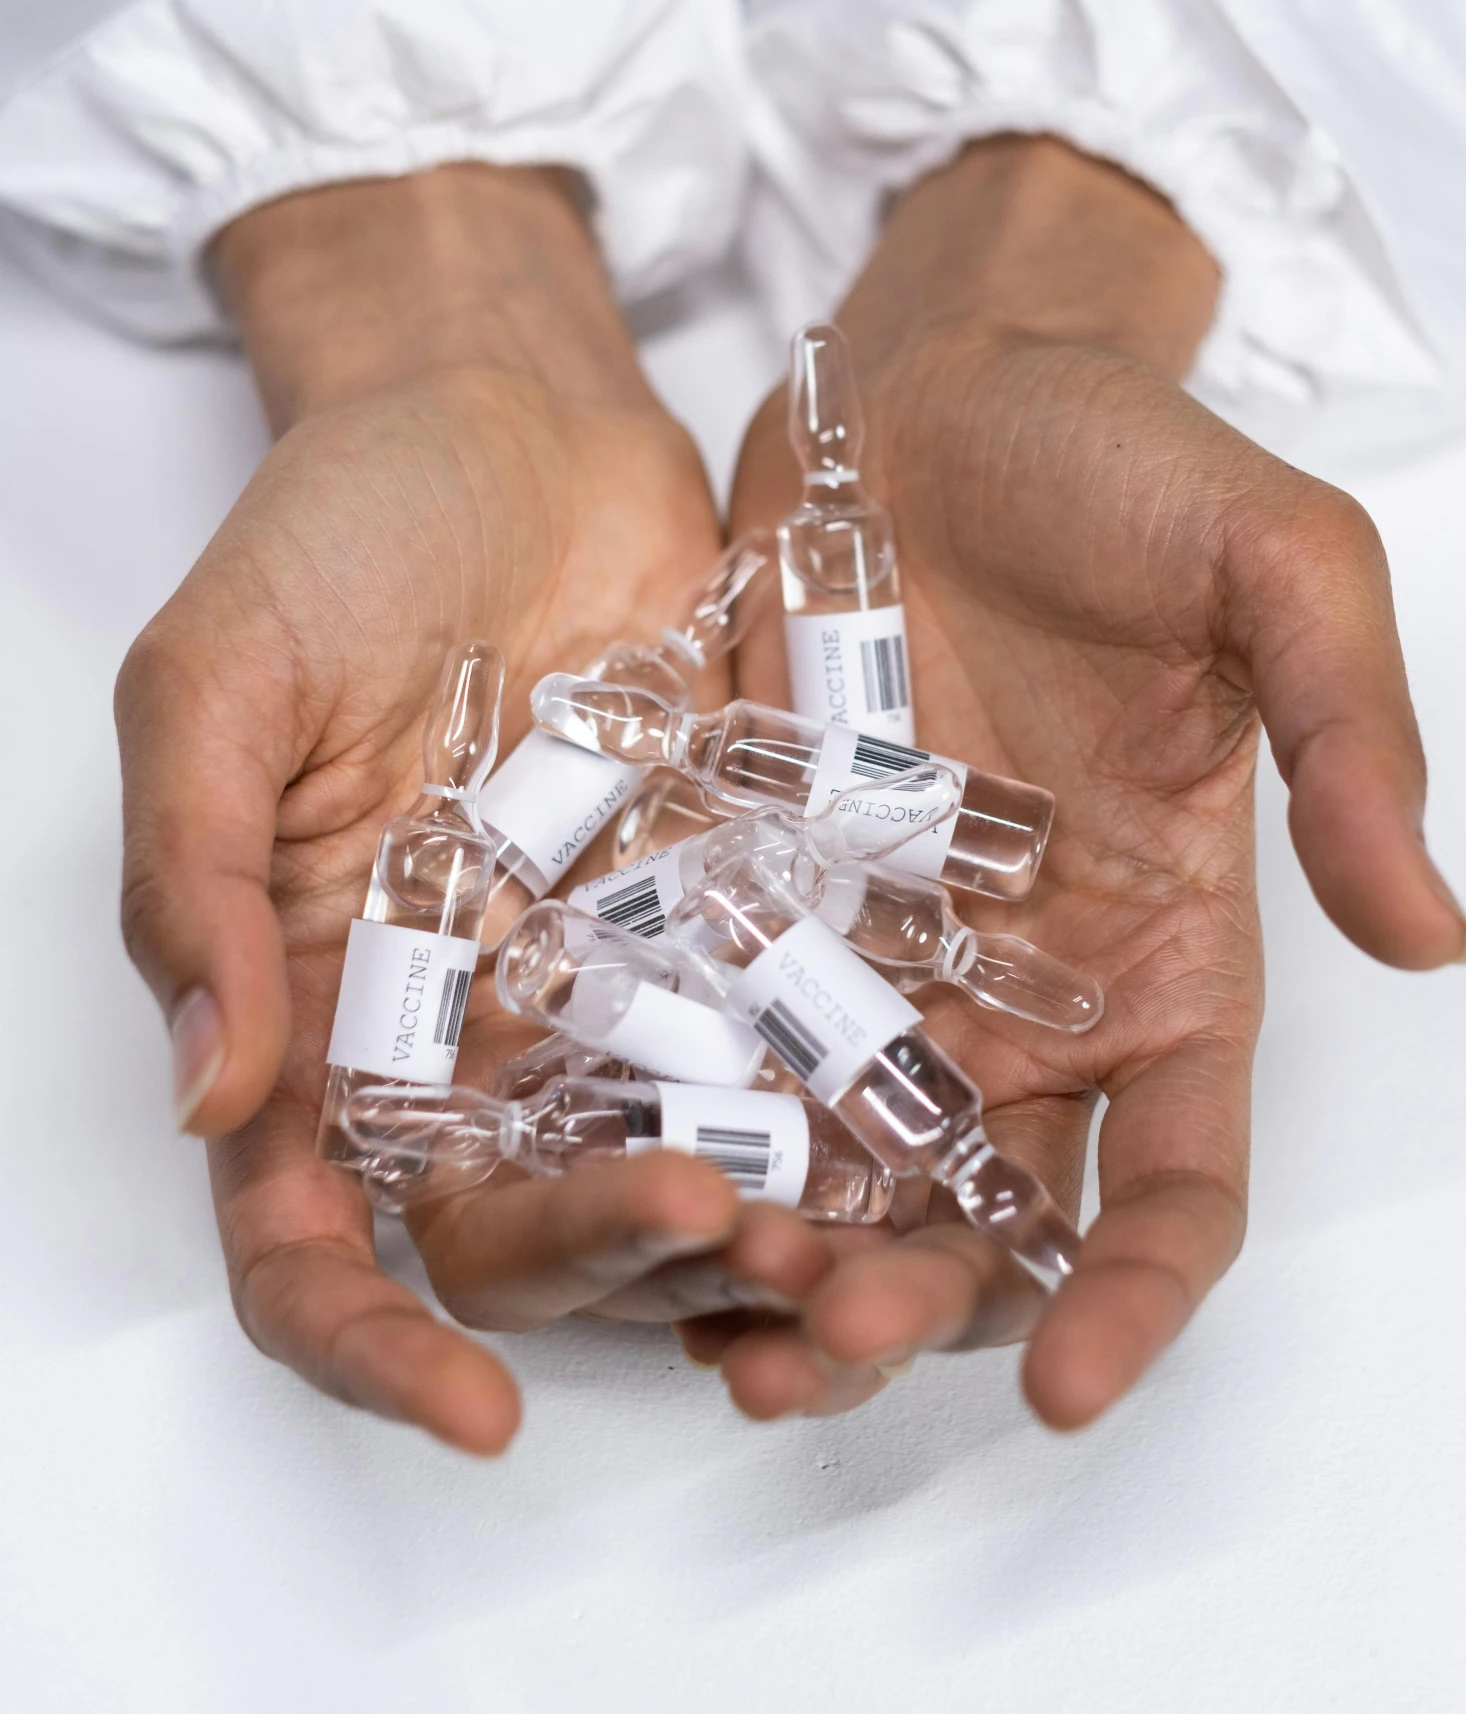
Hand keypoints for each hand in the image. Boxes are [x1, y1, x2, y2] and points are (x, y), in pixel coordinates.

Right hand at [115, 165, 819, 1451]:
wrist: (503, 410)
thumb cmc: (330, 532)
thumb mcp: (215, 683)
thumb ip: (198, 881)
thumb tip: (208, 1095)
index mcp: (321, 1004)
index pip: (316, 1235)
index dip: (371, 1345)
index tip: (468, 1412)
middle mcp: (469, 1022)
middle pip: (519, 1222)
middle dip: (611, 1264)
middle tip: (718, 1235)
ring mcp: (611, 967)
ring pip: (673, 1153)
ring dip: (752, 1215)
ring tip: (847, 1227)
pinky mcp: (733, 897)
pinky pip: (784, 1022)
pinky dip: (837, 1082)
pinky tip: (912, 1105)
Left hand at [703, 137, 1465, 1424]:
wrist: (937, 366)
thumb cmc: (1123, 456)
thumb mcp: (1280, 568)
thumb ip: (1353, 743)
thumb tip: (1436, 935)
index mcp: (1165, 945)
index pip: (1175, 1171)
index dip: (1136, 1295)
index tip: (1067, 1385)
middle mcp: (1022, 980)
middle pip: (982, 1209)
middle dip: (914, 1301)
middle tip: (818, 1334)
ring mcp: (873, 938)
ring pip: (832, 1155)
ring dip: (778, 1246)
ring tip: (702, 1294)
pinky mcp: (750, 877)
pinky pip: (709, 1030)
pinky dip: (671, 1116)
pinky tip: (601, 1169)